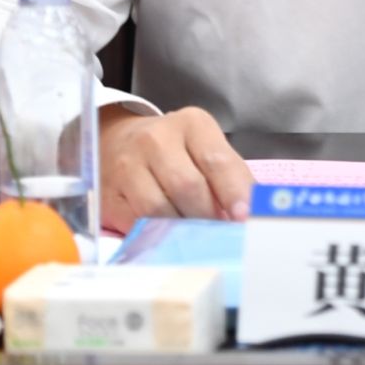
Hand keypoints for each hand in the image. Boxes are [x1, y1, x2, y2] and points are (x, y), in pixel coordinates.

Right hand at [98, 104, 253, 232]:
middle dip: (208, 218)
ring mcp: (128, 165)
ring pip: (160, 209)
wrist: (117, 142)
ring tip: (197, 240)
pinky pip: (137, 223)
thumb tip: (255, 214)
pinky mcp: (109, 194)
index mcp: (190, 124)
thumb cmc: (174, 152)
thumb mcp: (206, 150)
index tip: (245, 218)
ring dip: (183, 231)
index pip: (216, 161)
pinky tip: (168, 239)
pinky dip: (158, 237)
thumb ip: (231, 177)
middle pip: (188, 187)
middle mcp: (156, 139)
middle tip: (222, 237)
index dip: (234, 193)